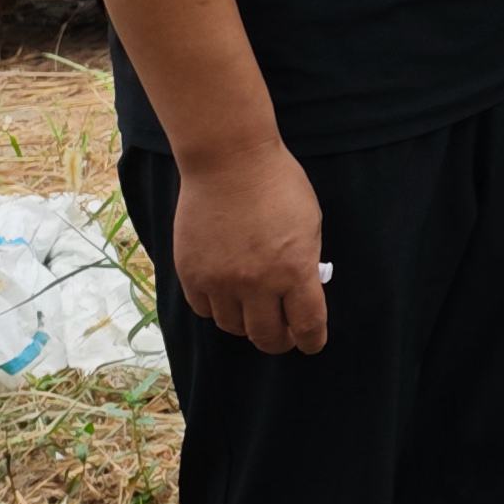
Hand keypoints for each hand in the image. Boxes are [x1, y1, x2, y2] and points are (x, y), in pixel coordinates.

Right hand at [175, 140, 326, 354]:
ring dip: (247, 324)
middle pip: (267, 336)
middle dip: (280, 341)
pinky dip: (218, 309)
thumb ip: (305, 261)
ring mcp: (220, 281)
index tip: (312, 343)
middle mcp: (257, 283)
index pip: (307, 324)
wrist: (228, 160)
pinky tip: (225, 297)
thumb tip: (302, 291)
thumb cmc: (278, 184)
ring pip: (233, 327)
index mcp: (294, 270)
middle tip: (283, 336)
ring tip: (253, 312)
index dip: (312, 340)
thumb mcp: (309, 222)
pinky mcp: (191, 274)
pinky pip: (205, 309)